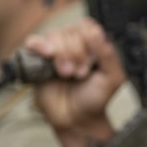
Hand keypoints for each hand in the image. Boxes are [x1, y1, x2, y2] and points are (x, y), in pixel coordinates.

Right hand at [27, 18, 124, 132]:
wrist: (76, 119)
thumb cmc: (95, 99)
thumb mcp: (113, 78)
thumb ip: (108, 54)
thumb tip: (95, 32)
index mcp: (93, 46)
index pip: (88, 26)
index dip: (89, 40)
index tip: (92, 61)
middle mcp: (74, 46)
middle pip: (71, 31)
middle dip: (77, 53)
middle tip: (80, 74)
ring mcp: (56, 52)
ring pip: (54, 35)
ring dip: (62, 54)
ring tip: (67, 74)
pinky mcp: (38, 61)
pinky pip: (33, 42)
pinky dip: (39, 44)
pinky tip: (48, 55)